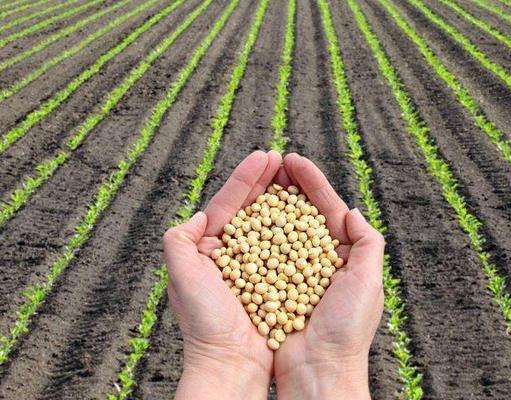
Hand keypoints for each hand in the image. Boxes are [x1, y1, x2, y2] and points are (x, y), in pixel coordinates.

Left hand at [163, 150, 281, 398]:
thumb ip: (179, 240)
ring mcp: (254, 267)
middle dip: (264, 182)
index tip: (264, 156)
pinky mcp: (274, 281)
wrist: (230, 365)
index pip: (227, 205)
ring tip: (294, 176)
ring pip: (269, 225)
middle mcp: (231, 255)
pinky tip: (305, 214)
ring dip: (281, 200)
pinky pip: (285, 249)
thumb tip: (199, 215)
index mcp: (207, 250)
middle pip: (250, 210)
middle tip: (281, 158)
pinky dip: (294, 229)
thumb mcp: (181, 277)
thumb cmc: (204, 323)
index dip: (245, 178)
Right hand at [272, 153, 384, 399]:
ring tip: (258, 178)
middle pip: (301, 213)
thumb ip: (367, 243)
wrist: (318, 371)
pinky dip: (253, 232)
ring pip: (279, 228)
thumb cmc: (347, 330)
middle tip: (273, 160)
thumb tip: (351, 210)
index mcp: (343, 256)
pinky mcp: (270, 285)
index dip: (312, 182)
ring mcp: (291, 272)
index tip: (293, 159)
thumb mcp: (368, 282)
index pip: (327, 208)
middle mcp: (316, 261)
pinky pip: (260, 253)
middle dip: (288, 185)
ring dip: (269, 202)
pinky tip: (243, 215)